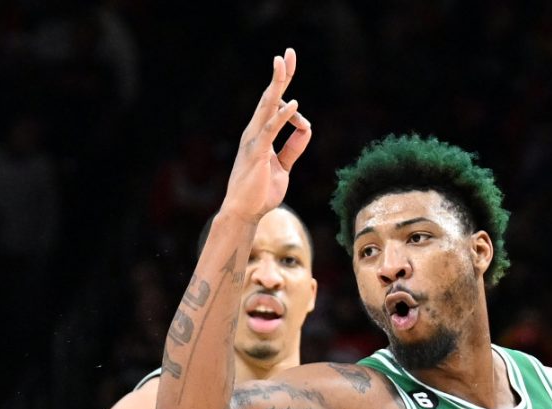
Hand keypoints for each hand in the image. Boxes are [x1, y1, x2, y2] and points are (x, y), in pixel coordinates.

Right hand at [220, 49, 311, 221]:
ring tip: (283, 63)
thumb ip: (293, 147)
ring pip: (267, 106)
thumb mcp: (283, 167)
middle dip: (280, 74)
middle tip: (287, 53)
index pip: (274, 104)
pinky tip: (294, 105)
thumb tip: (306, 127)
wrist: (244, 213)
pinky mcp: (257, 153)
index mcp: (260, 133)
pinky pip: (271, 130)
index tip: (292, 69)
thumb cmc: (260, 191)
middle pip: (270, 97)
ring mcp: (254, 141)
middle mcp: (254, 132)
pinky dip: (282, 116)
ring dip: (277, 83)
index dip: (283, 85)